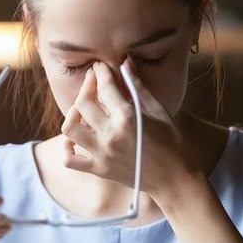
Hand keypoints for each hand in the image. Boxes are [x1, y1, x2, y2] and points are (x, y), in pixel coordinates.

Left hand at [60, 60, 191, 198]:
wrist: (175, 179)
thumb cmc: (172, 142)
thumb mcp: (158, 110)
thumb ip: (138, 87)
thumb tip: (125, 63)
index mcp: (128, 118)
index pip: (105, 87)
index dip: (101, 72)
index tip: (99, 66)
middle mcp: (111, 135)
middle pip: (83, 103)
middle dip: (86, 86)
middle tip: (93, 81)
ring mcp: (103, 154)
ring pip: (70, 129)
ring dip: (72, 114)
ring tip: (82, 109)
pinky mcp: (100, 170)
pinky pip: (70, 161)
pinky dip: (67, 148)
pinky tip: (73, 140)